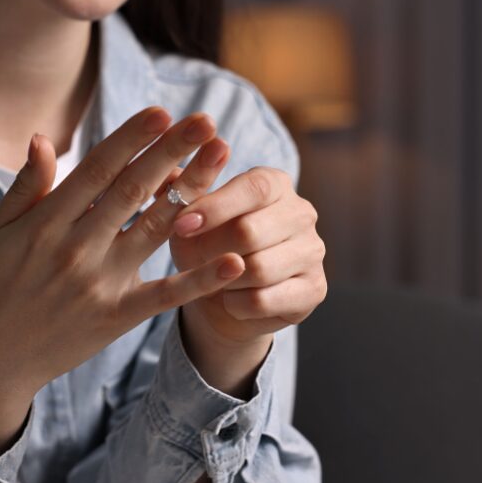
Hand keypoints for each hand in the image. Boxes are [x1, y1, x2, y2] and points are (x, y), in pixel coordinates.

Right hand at [0, 107, 240, 399]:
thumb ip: (26, 185)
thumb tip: (42, 137)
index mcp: (47, 221)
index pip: (97, 169)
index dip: (131, 139)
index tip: (162, 112)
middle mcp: (76, 247)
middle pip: (133, 190)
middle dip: (171, 151)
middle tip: (205, 120)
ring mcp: (100, 283)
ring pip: (154, 229)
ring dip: (192, 190)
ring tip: (220, 157)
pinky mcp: (118, 316)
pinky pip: (165, 295)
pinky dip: (200, 279)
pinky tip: (234, 259)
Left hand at [166, 162, 327, 347]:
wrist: (226, 298)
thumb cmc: (206, 246)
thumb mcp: (187, 219)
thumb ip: (179, 194)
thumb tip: (167, 178)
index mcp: (275, 184)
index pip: (253, 187)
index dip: (215, 207)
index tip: (181, 226)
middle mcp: (301, 213)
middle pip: (251, 231)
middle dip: (210, 250)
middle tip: (188, 261)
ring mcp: (313, 251)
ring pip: (258, 270)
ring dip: (223, 280)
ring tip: (212, 278)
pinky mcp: (314, 289)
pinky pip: (263, 300)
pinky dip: (235, 304)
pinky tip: (230, 299)